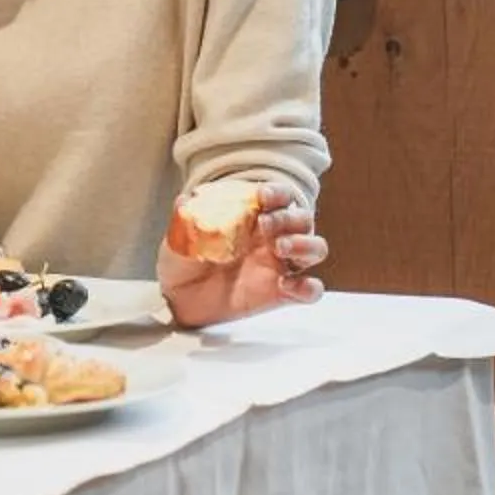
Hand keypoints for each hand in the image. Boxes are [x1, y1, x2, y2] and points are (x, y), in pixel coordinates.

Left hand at [158, 181, 327, 329]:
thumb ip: (186, 218)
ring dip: (306, 244)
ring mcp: (280, 267)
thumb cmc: (184, 263)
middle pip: (302, 219)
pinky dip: (308, 287)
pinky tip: (286, 286)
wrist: (178, 302)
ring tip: (281, 248)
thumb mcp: (180, 237)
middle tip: (264, 226)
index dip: (277, 193)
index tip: (263, 196)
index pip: (279, 196)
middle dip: (289, 217)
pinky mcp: (282, 295)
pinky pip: (311, 290)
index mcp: (253, 218)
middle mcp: (272, 238)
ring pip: (316, 248)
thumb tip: (186, 200)